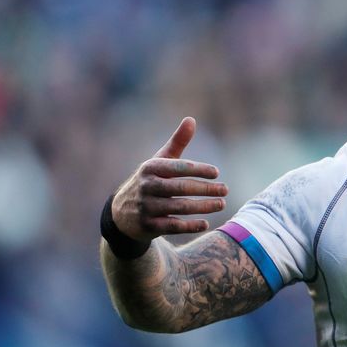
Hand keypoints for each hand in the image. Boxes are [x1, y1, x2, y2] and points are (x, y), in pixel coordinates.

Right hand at [111, 117, 228, 239]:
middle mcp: (147, 187)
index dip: (198, 169)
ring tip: (221, 203)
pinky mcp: (149, 226)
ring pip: (180, 207)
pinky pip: (173, 227)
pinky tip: (206, 223)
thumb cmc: (149, 182)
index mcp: (151, 168)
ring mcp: (147, 207)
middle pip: (181, 188)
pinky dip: (190, 226)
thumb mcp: (159, 161)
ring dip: (203, 207)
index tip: (216, 173)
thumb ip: (177, 143)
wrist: (122, 213)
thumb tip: (191, 119)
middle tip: (225, 189)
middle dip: (206, 189)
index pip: (178, 167)